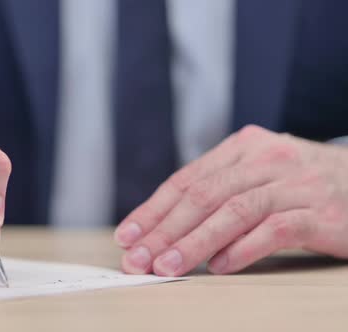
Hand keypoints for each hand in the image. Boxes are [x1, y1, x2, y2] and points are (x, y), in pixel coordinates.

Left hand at [114, 125, 347, 275]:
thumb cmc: (304, 184)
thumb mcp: (259, 174)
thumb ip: (220, 191)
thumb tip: (165, 227)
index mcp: (244, 147)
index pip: (186, 180)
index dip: (153, 210)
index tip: (126, 235)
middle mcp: (267, 158)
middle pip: (203, 195)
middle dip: (164, 230)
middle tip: (137, 258)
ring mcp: (296, 183)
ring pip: (233, 211)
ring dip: (194, 242)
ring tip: (166, 266)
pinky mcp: (323, 211)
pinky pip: (275, 229)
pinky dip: (243, 249)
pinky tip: (220, 267)